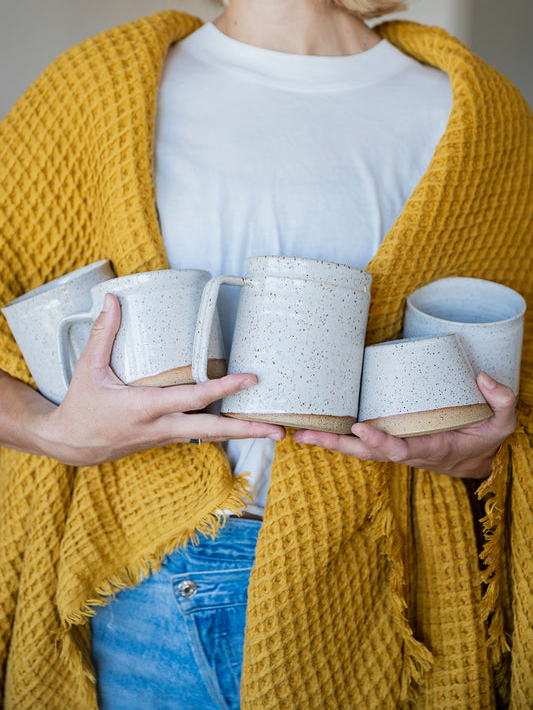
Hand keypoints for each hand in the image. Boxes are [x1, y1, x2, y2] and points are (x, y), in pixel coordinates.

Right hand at [26, 294, 284, 465]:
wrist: (71, 444)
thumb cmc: (81, 406)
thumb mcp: (89, 369)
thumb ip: (104, 333)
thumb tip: (112, 299)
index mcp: (146, 408)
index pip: (194, 399)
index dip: (224, 388)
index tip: (250, 379)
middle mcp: (161, 426)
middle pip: (213, 430)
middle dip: (247, 431)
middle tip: (280, 431)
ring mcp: (165, 436)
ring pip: (209, 435)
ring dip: (240, 433)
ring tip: (271, 431)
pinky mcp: (165, 439)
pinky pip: (198, 435)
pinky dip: (221, 430)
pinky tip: (239, 425)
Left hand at [293, 372, 515, 477]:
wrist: (477, 459)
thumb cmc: (486, 438)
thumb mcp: (502, 423)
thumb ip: (500, 401)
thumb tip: (482, 377)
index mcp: (430, 449)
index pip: (399, 449)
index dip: (379, 441)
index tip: (359, 429)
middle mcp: (407, 451)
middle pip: (366, 453)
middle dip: (336, 445)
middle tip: (306, 436)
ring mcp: (396, 448)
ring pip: (358, 450)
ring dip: (329, 442)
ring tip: (300, 433)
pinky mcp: (391, 440)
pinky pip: (361, 443)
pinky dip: (338, 438)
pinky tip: (317, 428)